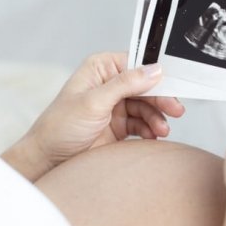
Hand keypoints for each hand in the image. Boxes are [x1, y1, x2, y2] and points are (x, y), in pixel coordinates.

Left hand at [3, 52, 184, 180]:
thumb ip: (125, 84)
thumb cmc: (60, 126)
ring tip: (161, 130)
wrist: (49, 160)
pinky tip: (153, 136)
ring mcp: (116, 106)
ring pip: (147, 107)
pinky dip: (150, 130)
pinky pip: (143, 124)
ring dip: (157, 118)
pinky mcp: (120, 126)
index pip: (137, 65)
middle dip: (161, 100)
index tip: (173, 85)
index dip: (156, 75)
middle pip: (146, 87)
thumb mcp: (93, 101)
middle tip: (176, 110)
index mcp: (101, 69)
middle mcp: (111, 85)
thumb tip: (154, 70)